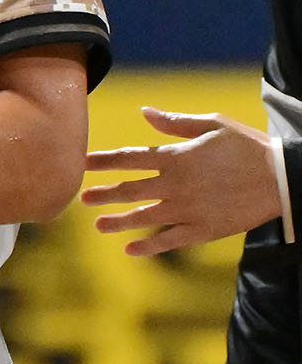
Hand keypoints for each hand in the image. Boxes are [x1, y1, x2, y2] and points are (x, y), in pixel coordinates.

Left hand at [82, 106, 281, 253]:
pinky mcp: (204, 230)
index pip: (129, 159)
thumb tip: (143, 113)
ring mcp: (189, 210)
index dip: (103, 161)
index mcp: (177, 158)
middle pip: (131, 190)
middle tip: (81, 197)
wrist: (281, 178)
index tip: (81, 163)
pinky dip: (149, 246)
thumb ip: (174, 123)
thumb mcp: (212, 125)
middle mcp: (177, 185)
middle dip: (104, 193)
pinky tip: (130, 250)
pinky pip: (171, 240)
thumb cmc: (246, 146)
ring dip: (119, 221)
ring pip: (145, 218)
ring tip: (97, 225)